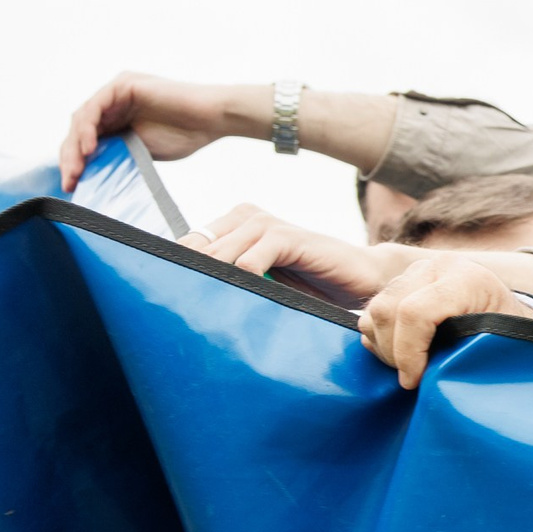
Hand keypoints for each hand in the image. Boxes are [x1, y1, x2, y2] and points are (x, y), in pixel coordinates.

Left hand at [60, 74, 260, 188]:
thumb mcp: (142, 149)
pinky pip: (95, 106)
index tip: (71, 184)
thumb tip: (92, 171)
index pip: (86, 138)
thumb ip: (118, 152)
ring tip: (78, 167)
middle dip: (71, 156)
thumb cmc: (187, 133)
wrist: (213, 118)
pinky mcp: (122, 86)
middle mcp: (112, 102)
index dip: (76, 161)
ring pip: (82, 118)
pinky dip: (88, 127)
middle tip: (70, 179)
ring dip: (76, 144)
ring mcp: (116, 92)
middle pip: (79, 128)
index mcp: (117, 116)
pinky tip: (90, 146)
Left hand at [179, 205, 412, 302]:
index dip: (176, 271)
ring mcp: (266, 224)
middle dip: (191, 280)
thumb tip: (185, 297)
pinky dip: (245, 279)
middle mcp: (246, 218)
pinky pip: (252, 258)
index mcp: (234, 225)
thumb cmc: (311, 284)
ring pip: (220, 253)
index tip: (171, 301)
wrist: (361, 277)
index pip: (188, 244)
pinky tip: (250, 299)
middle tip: (187, 313)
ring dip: (215, 283)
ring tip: (213, 311)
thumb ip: (232, 278)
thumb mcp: (264, 282)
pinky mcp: (288, 237)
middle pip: (198, 249)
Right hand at [357, 255, 532, 388]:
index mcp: (467, 279)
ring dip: (384, 347)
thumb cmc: (508, 337)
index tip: (413, 380)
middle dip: (394, 353)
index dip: (408, 353)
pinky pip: (372, 312)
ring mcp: (417, 271)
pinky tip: (402, 353)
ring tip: (409, 367)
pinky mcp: (403, 281)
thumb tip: (429, 377)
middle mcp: (438, 267)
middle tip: (411, 378)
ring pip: (376, 311)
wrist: (510, 317)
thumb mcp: (496, 343)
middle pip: (388, 310)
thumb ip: (464, 352)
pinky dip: (379, 339)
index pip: (415, 313)